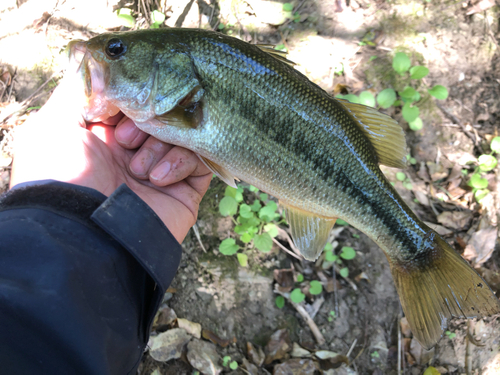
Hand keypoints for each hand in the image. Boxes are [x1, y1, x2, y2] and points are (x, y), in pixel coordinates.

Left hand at [10, 74, 211, 242]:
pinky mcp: (186, 190)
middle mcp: (135, 151)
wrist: (85, 237)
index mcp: (106, 134)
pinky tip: (159, 179)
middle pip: (164, 114)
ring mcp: (162, 170)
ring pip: (185, 134)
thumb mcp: (56, 124)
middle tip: (127, 142)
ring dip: (163, 146)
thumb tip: (101, 60)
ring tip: (139, 169)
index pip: (136, 100)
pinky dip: (182, 163)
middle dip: (148, 122)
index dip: (135, 96)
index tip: (126, 104)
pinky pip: (202, 160)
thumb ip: (81, 89)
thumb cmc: (63, 177)